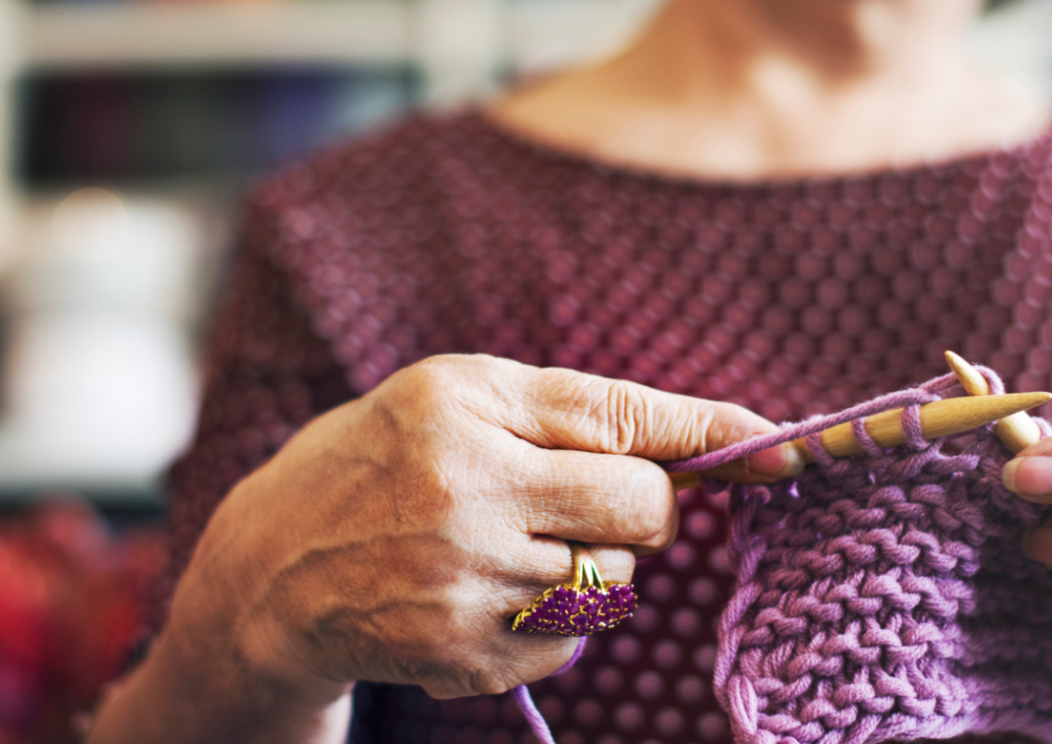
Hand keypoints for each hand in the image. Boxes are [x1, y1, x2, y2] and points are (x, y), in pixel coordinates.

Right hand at [162, 356, 795, 707]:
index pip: (619, 417)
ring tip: (508, 546)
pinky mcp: (464, 654)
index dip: (711, 435)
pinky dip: (553, 621)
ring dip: (589, 564)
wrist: (269, 572)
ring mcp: (464, 580)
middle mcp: (464, 490)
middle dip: (649, 509)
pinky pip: (572, 639)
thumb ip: (563, 411)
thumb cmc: (375, 462)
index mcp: (462, 405)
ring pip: (614, 578)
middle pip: (641, 509)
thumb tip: (693, 445)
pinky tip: (485, 596)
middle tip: (603, 503)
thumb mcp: (450, 397)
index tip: (782, 448)